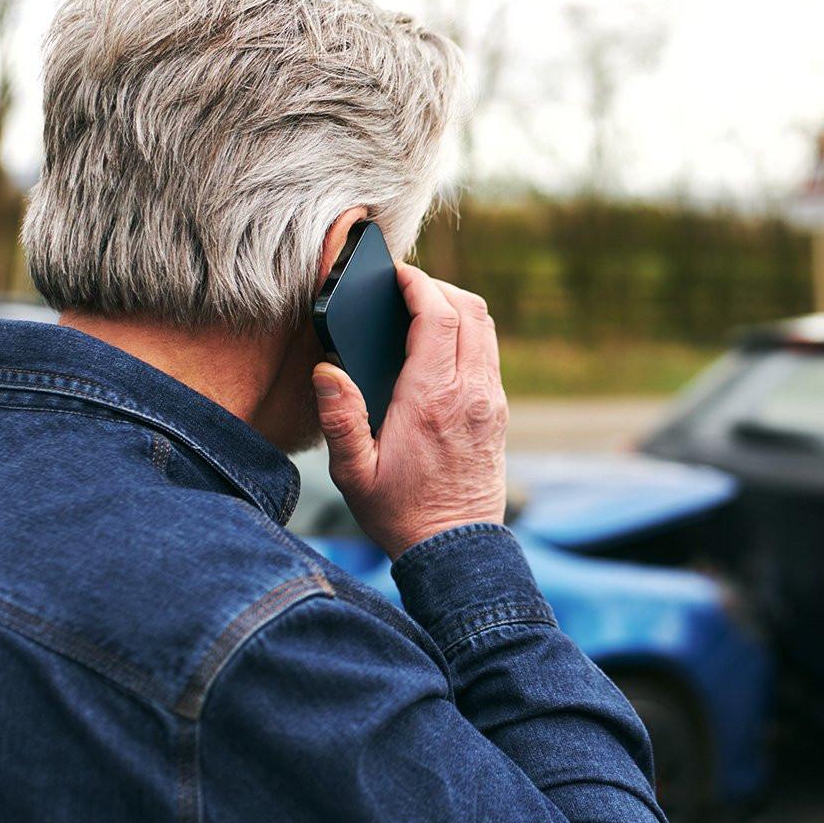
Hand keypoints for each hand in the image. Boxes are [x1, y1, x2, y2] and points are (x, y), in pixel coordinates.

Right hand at [312, 263, 508, 558]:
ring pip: (485, 328)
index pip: (437, 316)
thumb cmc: (400, 512)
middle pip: (469, 309)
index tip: (397, 274)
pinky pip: (489, 353)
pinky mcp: (496, 412)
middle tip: (406, 287)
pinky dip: (468, 333)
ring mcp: (489, 401)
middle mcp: (469, 392)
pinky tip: (440, 346)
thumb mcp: (353, 473)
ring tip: (422, 308)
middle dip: (438, 286)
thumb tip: (327, 371)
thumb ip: (340, 419)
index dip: (418, 284)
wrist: (453, 548)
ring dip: (457, 307)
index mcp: (431, 399)